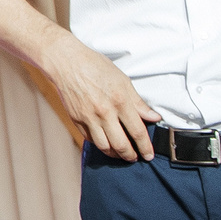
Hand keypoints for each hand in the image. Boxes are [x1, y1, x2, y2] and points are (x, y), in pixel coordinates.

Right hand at [44, 36, 159, 161]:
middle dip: (131, 155)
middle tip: (135, 157)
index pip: (137, 131)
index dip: (145, 147)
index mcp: (119, 101)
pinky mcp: (76, 120)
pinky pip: (90, 140)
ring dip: (115, 154)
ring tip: (122, 154)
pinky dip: (100, 145)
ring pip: (105, 147)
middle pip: (121, 145)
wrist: (67, 62)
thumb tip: (154, 117)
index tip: (148, 154)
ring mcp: (88, 118)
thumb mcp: (122, 80)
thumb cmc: (95, 67)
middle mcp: (104, 112)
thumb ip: (138, 102)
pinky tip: (106, 143)